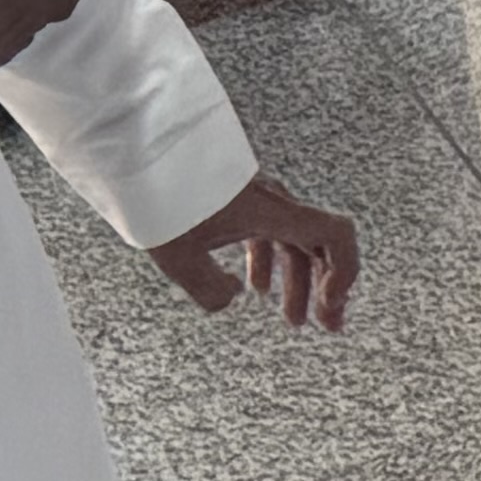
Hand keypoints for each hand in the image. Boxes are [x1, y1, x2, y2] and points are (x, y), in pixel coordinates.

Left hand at [144, 171, 361, 331]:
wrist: (135, 155)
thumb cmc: (159, 198)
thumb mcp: (179, 256)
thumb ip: (211, 288)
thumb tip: (231, 297)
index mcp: (273, 213)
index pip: (335, 236)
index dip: (345, 271)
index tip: (329, 304)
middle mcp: (274, 204)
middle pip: (320, 248)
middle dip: (328, 290)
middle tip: (328, 324)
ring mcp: (259, 201)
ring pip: (294, 245)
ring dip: (299, 283)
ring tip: (294, 318)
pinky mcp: (239, 201)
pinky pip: (270, 234)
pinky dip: (271, 263)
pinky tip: (255, 286)